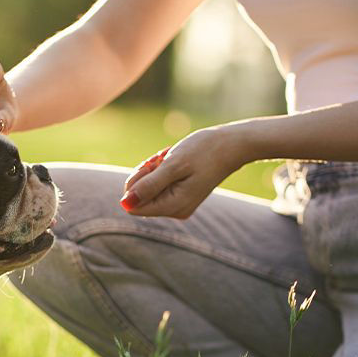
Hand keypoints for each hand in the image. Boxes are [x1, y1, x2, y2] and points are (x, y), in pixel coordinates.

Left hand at [120, 126, 247, 218]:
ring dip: (153, 170)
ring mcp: (178, 205)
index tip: (152, 166)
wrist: (231, 145)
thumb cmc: (204, 150)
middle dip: (146, 175)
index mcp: (173, 206)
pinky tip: (174, 161)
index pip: (134, 206)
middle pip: (140, 198)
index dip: (135, 184)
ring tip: (171, 158)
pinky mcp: (181, 197)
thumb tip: (125, 203)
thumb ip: (148, 185)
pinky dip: (161, 171)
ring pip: (149, 190)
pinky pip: (159, 186)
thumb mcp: (173, 165)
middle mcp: (175, 211)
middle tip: (163, 160)